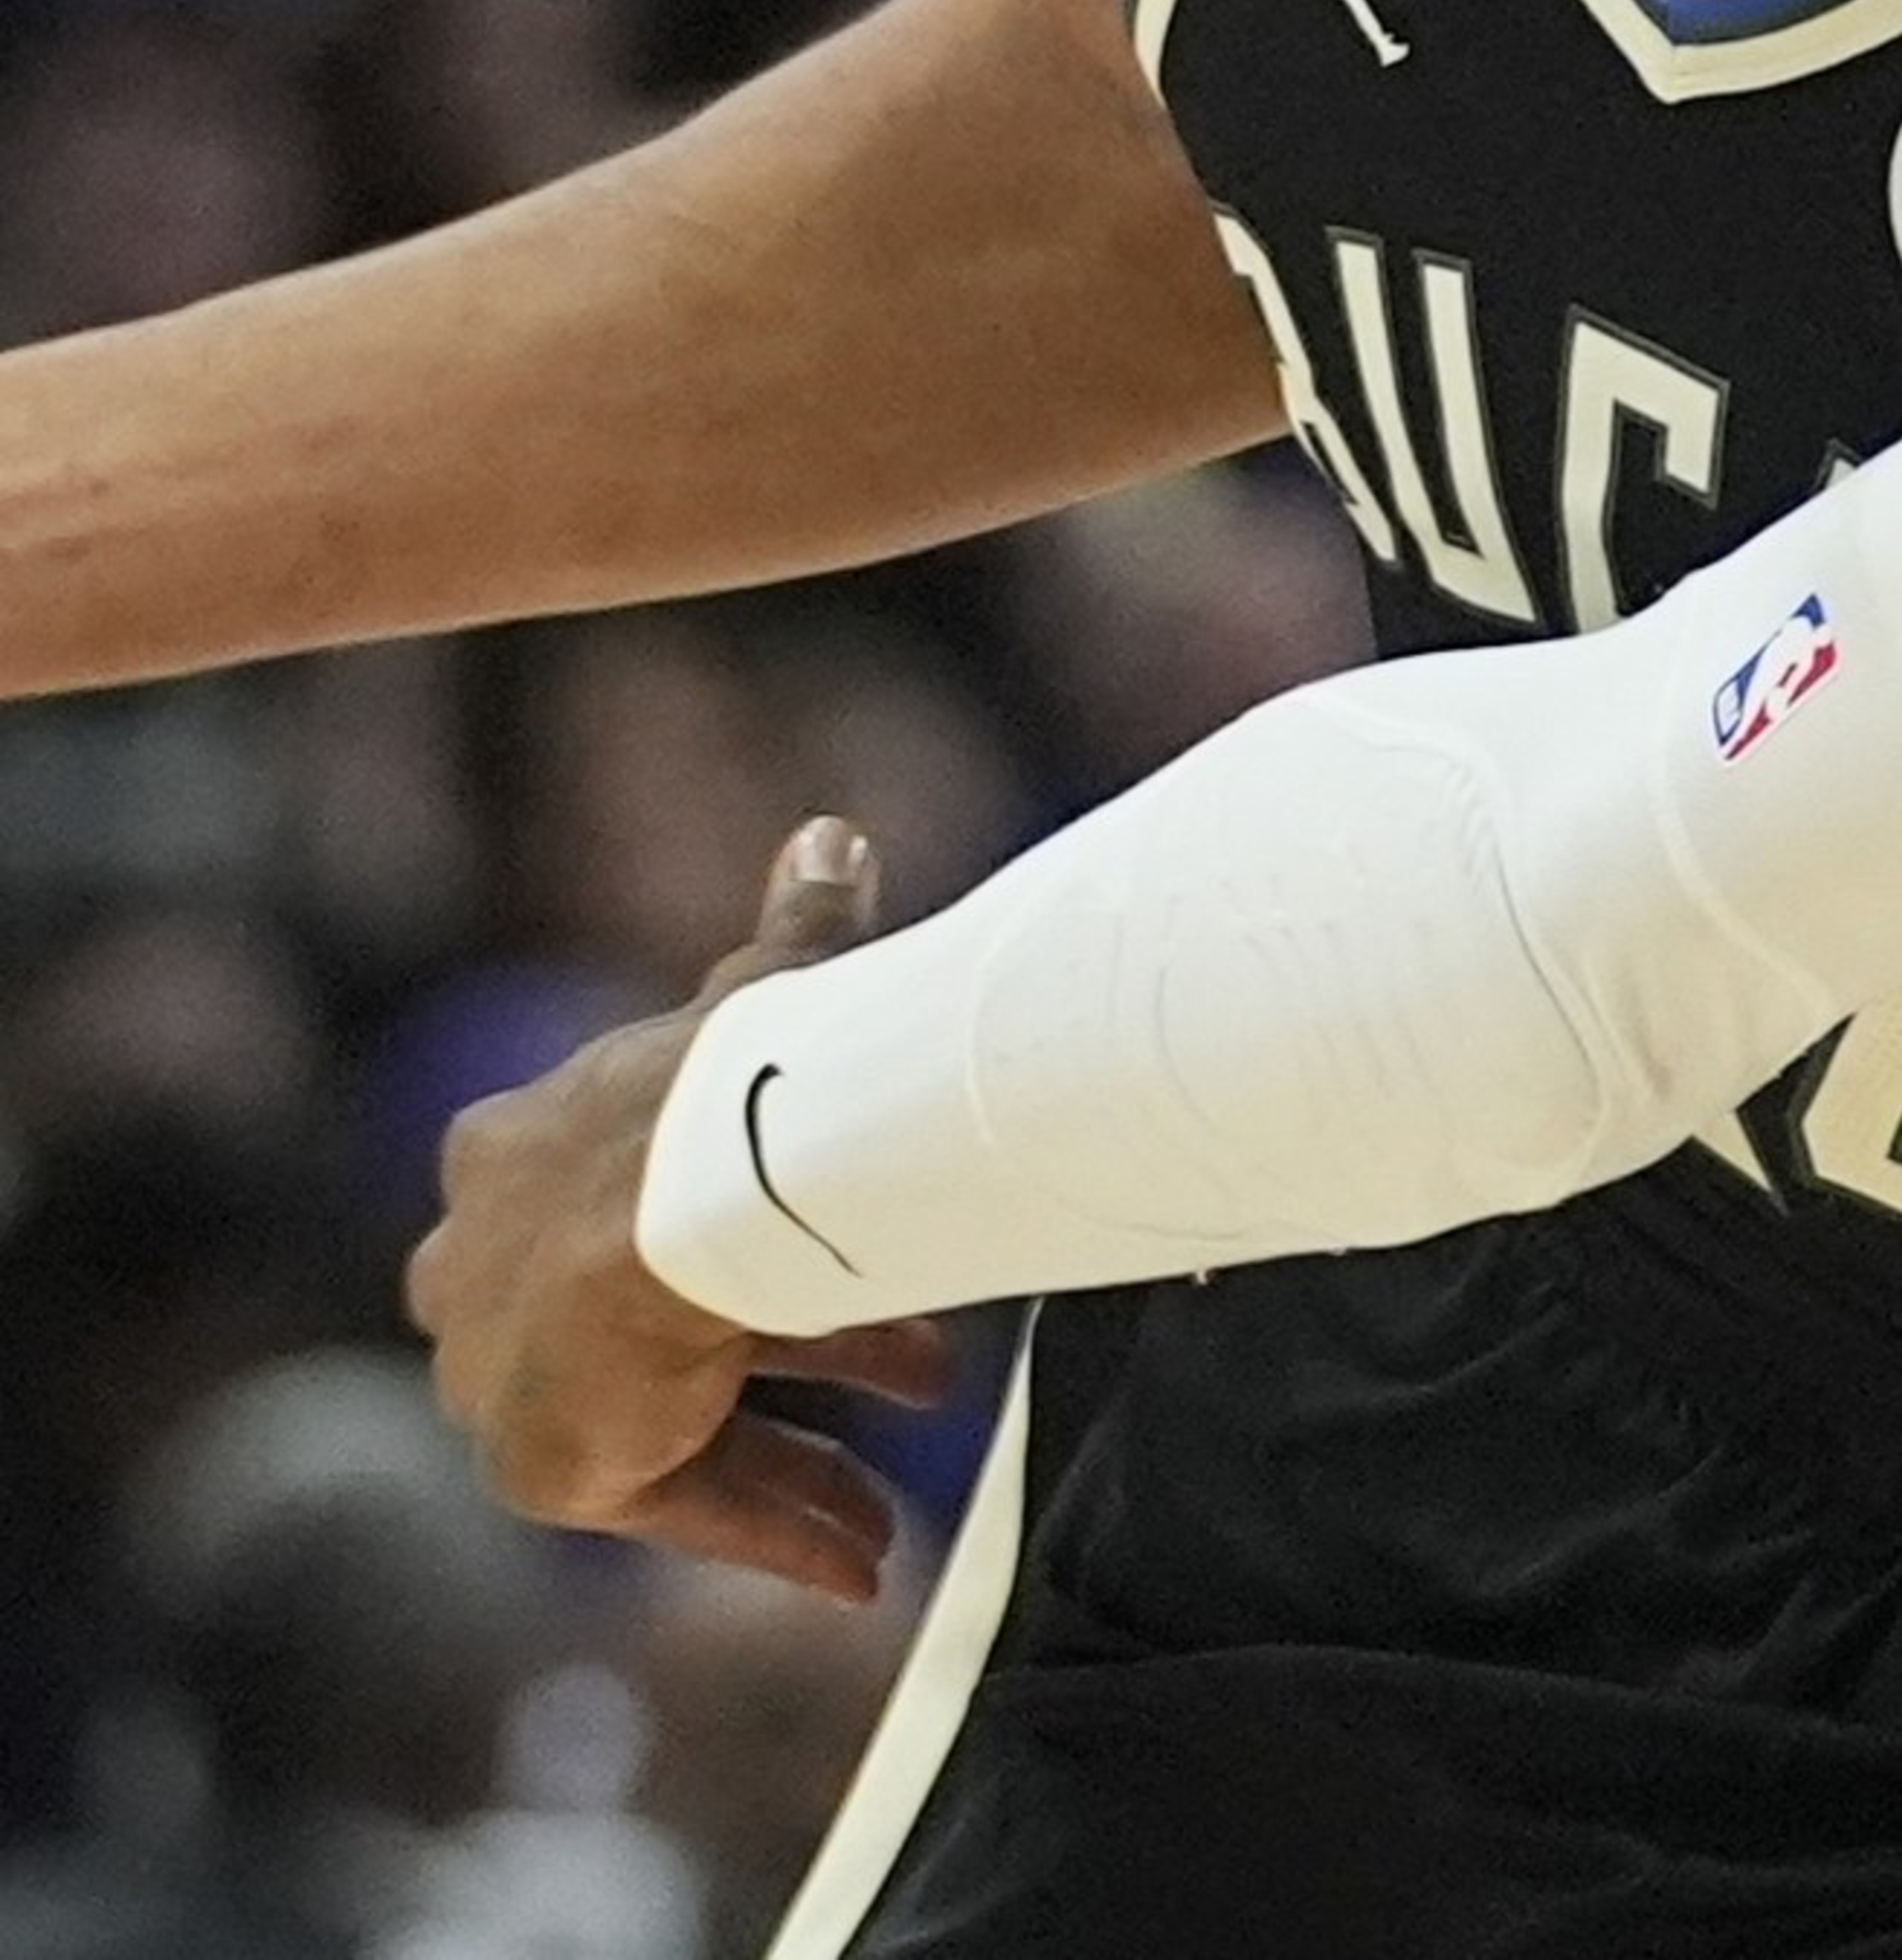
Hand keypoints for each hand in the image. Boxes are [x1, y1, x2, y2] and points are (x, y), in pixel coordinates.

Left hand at [404, 816, 952, 1600]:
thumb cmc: (715, 1086)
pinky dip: (767, 1526)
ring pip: (673, 1422)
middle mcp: (486, 1268)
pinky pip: (675, 1499)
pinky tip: (860, 1558)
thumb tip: (836, 837)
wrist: (664, 1206)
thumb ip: (798, 925)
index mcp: (512, 1146)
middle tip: (922, 1367)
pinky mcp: (543, 1466)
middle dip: (784, 1346)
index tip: (816, 1243)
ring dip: (790, 1454)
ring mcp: (506, 1376)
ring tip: (892, 1505)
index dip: (731, 1223)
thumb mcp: (766, 989)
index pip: (608, 1194)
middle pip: (645, 1323)